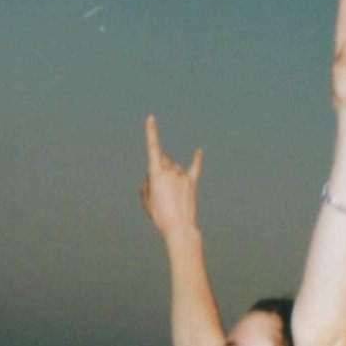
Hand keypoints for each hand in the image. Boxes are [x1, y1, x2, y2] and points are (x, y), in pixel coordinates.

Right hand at [140, 114, 203, 237]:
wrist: (179, 227)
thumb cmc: (160, 216)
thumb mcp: (147, 201)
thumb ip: (147, 185)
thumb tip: (154, 179)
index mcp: (157, 173)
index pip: (153, 147)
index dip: (151, 132)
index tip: (151, 118)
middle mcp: (171, 170)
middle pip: (163, 160)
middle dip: (159, 167)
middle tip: (159, 189)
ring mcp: (182, 175)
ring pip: (174, 167)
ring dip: (170, 175)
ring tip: (170, 196)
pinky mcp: (192, 182)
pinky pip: (194, 167)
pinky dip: (195, 159)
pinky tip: (198, 151)